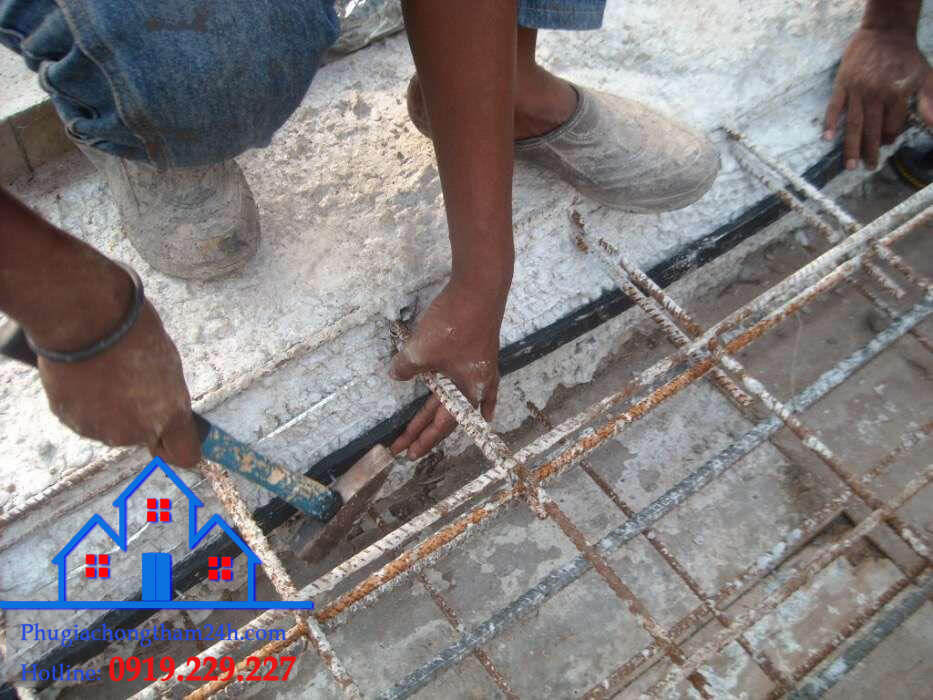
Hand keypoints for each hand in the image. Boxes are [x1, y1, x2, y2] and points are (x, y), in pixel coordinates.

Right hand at [36, 300, 201, 467]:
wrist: (87, 321)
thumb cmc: (135, 333)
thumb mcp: (168, 366)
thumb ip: (167, 398)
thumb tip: (163, 412)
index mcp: (170, 415)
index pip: (185, 456)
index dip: (179, 447)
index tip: (174, 440)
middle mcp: (136, 432)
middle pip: (143, 436)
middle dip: (139, 417)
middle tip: (130, 381)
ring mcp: (101, 430)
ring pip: (110, 427)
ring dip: (109, 410)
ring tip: (104, 374)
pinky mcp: (71, 422)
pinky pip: (83, 417)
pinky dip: (84, 403)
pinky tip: (85, 377)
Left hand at [389, 281, 503, 459]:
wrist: (479, 289)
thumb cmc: (452, 325)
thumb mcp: (421, 351)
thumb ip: (406, 368)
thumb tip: (397, 376)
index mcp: (465, 392)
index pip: (440, 425)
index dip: (422, 439)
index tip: (406, 452)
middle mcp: (477, 387)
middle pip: (446, 415)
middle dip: (423, 431)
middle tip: (405, 448)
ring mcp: (481, 371)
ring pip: (456, 401)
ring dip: (438, 416)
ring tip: (426, 434)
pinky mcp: (481, 355)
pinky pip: (480, 387)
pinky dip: (481, 402)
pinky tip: (486, 414)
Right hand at [824, 27, 930, 169]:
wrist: (885, 32)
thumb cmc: (906, 57)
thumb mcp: (925, 77)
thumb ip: (929, 102)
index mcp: (896, 94)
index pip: (892, 124)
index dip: (891, 137)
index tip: (887, 146)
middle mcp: (875, 94)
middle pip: (872, 129)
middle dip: (870, 151)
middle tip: (868, 167)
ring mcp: (856, 90)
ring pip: (854, 123)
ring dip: (851, 146)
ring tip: (849, 165)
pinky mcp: (842, 84)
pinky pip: (835, 106)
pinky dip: (831, 122)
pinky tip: (827, 138)